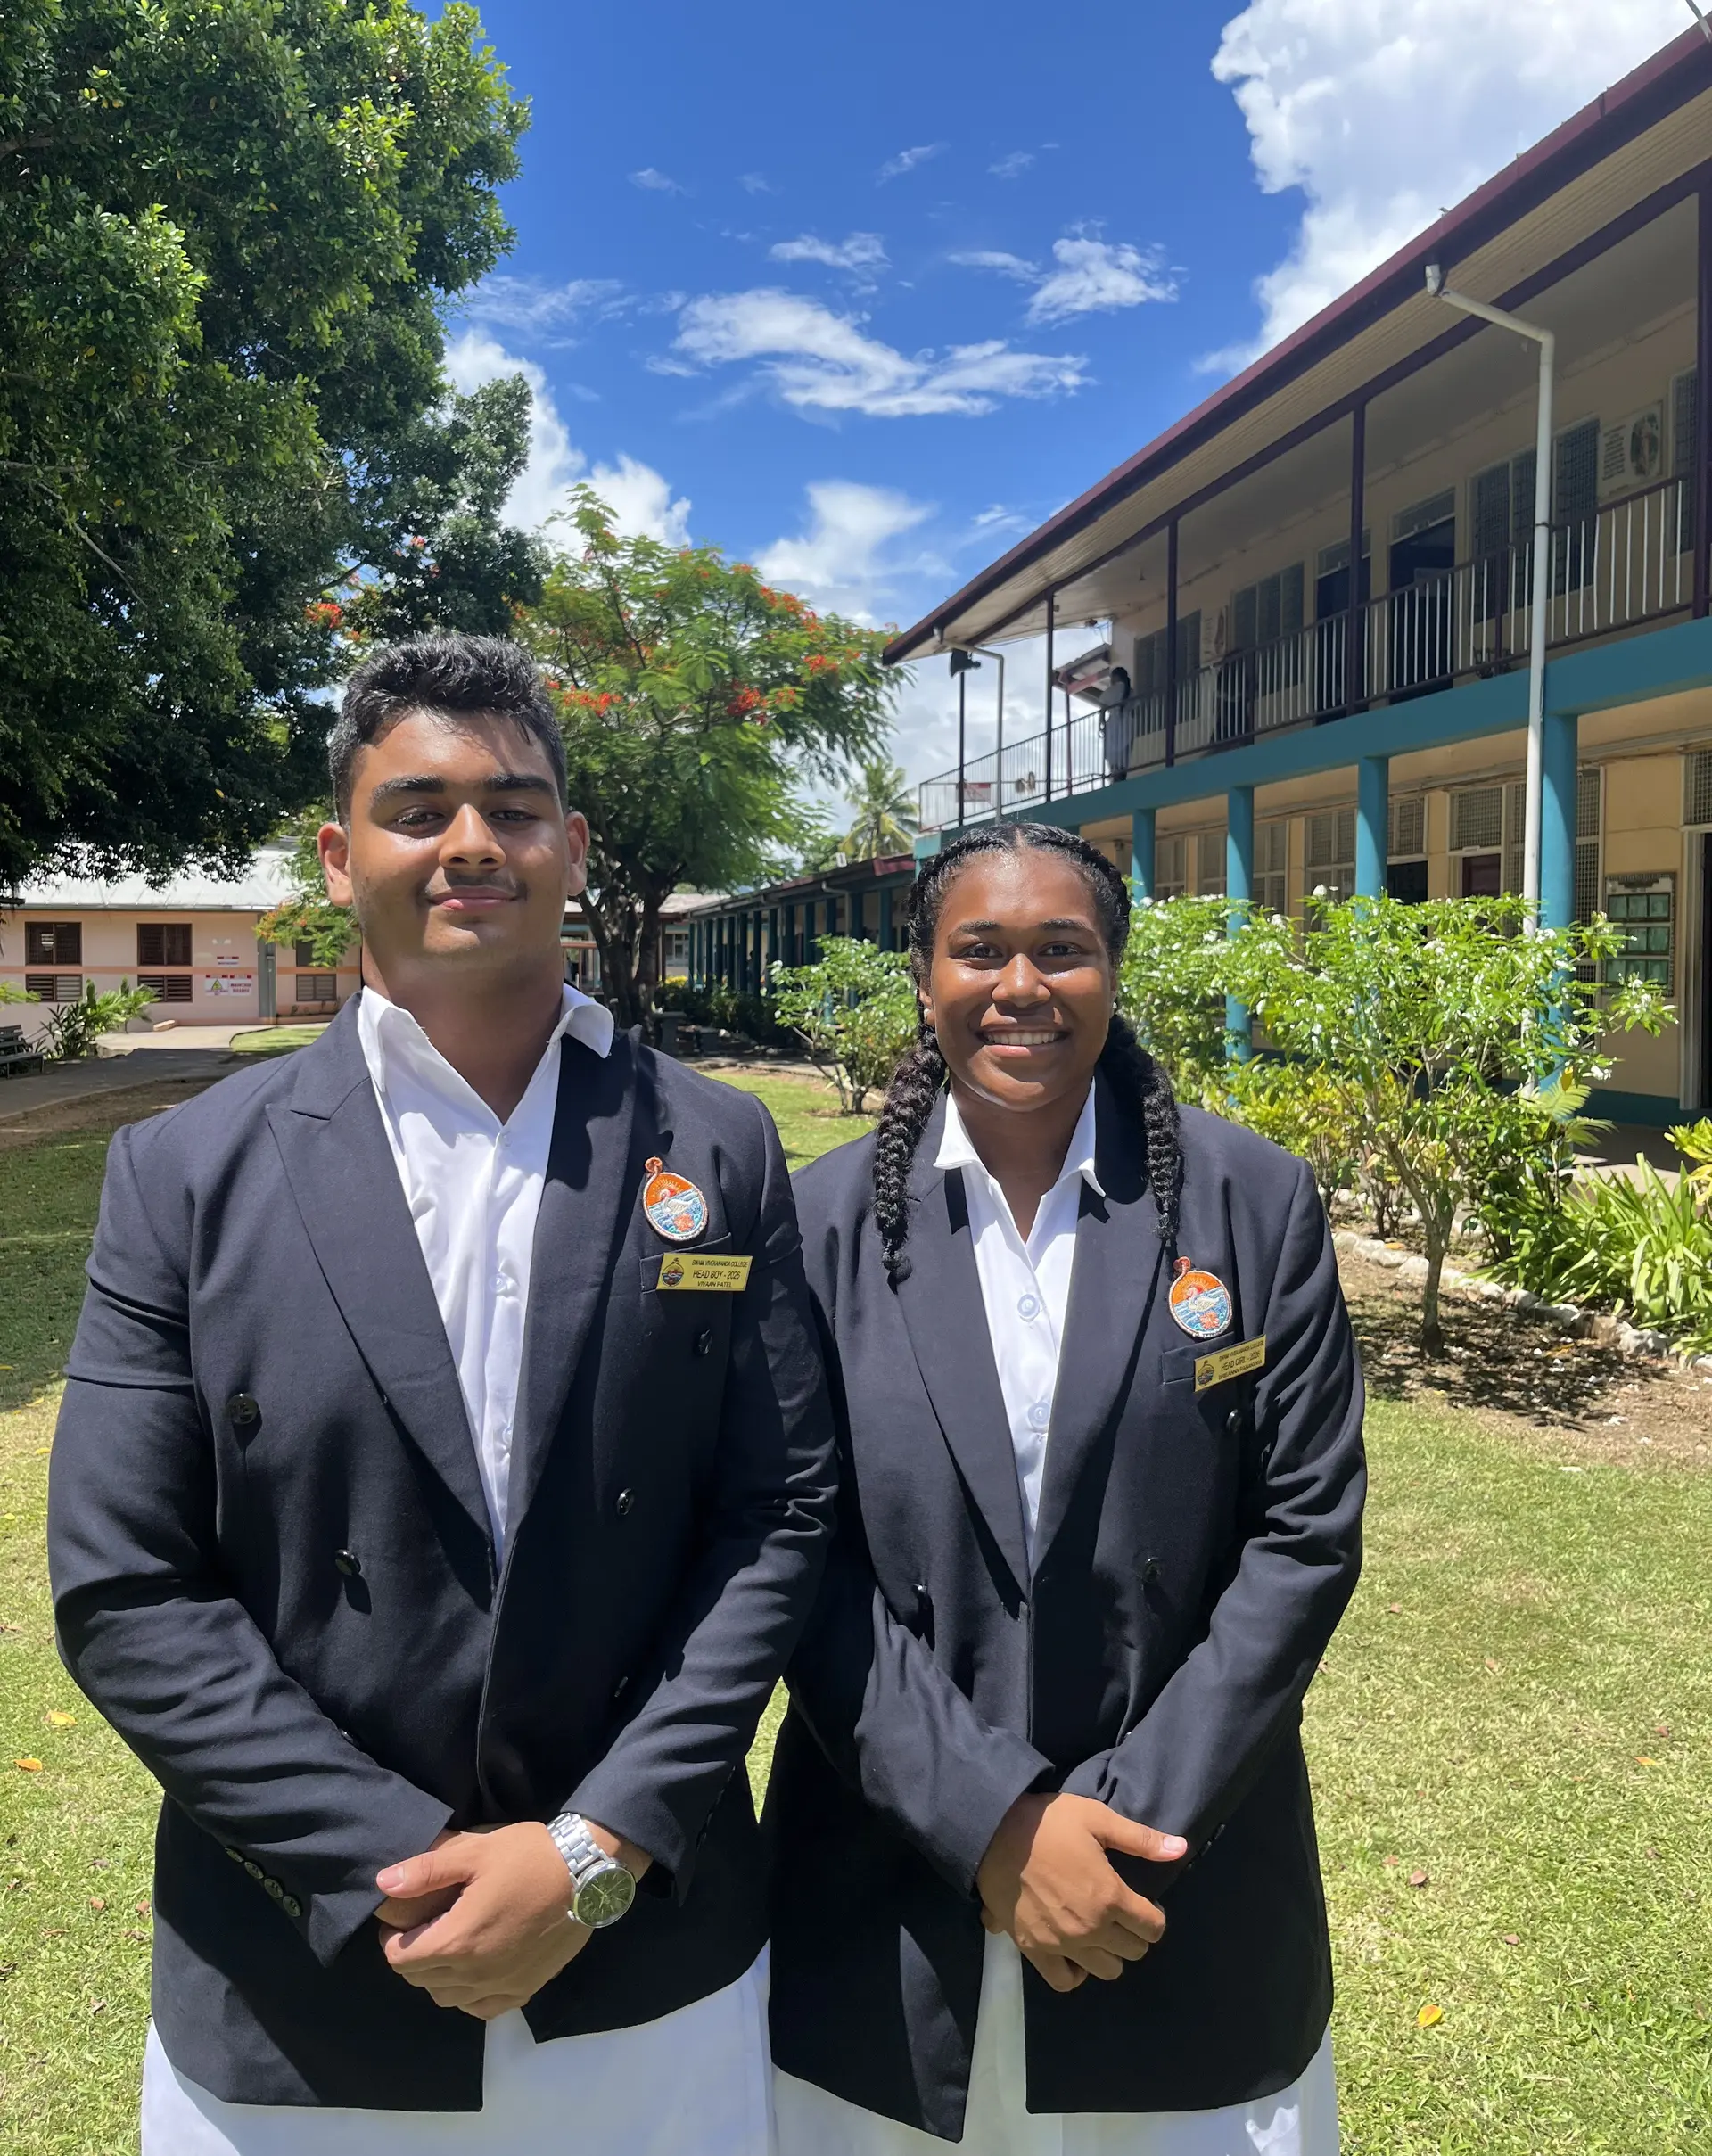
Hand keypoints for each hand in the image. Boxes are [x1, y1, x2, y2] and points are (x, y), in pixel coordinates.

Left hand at [373, 1820, 646, 2020]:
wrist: (588, 1873)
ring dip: (438, 1978)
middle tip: (423, 1928)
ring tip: (448, 1946)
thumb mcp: (475, 1851)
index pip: (401, 1959)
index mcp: (456, 1941)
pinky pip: (482, 2008)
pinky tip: (476, 1971)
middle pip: (421, 1980)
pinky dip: (469, 1995)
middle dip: (413, 1956)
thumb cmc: (528, 1857)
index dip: (391, 1941)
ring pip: (448, 1998)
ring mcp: (501, 1985)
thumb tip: (383, 1884)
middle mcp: (474, 1974)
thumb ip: (426, 1870)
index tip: (399, 1921)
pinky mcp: (525, 1989)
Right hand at [976, 1794, 1185, 1992]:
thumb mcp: (1098, 1819)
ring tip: (1099, 1932)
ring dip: (1110, 1953)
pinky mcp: (1035, 1951)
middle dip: (1135, 1934)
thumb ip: (1141, 1839)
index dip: (1155, 1916)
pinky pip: (1066, 1981)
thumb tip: (1182, 1849)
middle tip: (1122, 1915)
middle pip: (1134, 1951)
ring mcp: (1063, 1944)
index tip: (1145, 1905)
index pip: (1153, 1927)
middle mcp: (1091, 1928)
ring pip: (1107, 1971)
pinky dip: (1076, 1973)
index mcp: (1111, 1897)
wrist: (993, 1832)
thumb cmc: (1049, 1823)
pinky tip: (1076, 1953)